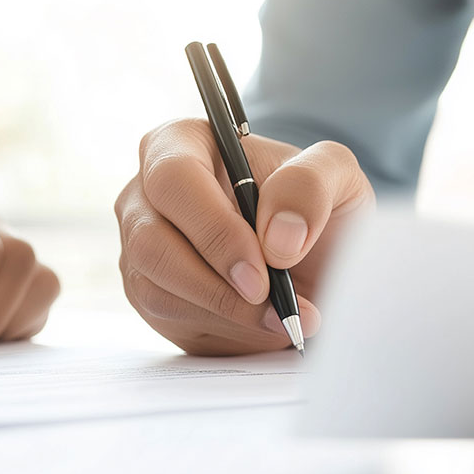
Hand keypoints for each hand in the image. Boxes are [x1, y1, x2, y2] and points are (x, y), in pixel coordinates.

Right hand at [116, 118, 372, 354]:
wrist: (311, 253)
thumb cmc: (312, 204)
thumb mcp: (334, 175)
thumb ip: (309, 186)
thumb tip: (277, 238)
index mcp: (181, 143)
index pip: (174, 178)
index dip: (214, 228)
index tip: (263, 266)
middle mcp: (145, 192)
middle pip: (151, 242)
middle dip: (216, 284)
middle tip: (274, 307)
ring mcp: (139, 244)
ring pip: (155, 289)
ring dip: (224, 314)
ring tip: (282, 319)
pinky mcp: (145, 291)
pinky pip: (166, 319)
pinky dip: (220, 329)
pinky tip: (261, 325)